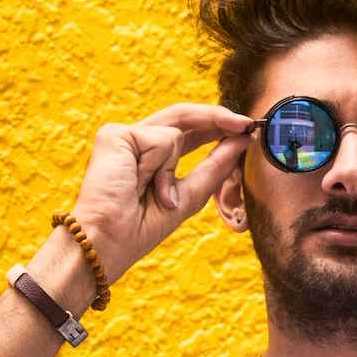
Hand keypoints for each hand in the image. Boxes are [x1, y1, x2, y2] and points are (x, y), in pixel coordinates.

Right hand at [70, 102, 254, 285]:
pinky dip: (159, 165)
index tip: (247, 128)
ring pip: (175, 131)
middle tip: (246, 124)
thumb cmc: (143, 227)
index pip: (190, 132)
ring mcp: (124, 137)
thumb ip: (215, 166)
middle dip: (218, 118)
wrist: (110, 240)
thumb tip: (242, 140)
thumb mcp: (190, 195)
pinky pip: (160, 138)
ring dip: (172, 169)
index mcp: (153, 157)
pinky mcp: (115, 134)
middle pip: (184, 117)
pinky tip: (138, 183)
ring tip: (157, 196)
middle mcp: (137, 142)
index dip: (218, 126)